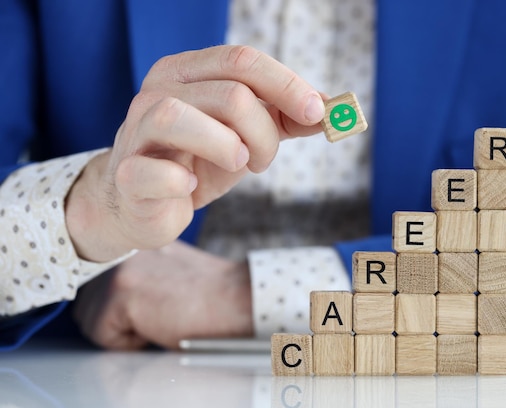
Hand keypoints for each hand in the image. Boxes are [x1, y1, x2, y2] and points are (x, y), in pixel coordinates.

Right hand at [65, 46, 325, 261]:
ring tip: (236, 165)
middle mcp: (158, 91)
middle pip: (230, 94)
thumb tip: (331, 110)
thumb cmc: (198, 161)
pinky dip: (182, 181)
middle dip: (263, 133)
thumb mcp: (246, 134)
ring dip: (227, 148)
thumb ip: (284, 119)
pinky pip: (153, 172)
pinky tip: (191, 187)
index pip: (242, 60)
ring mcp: (137, 130)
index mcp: (188, 72)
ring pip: (181, 118)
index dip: (286, 85)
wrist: (146, 203)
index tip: (318, 112)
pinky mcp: (128, 174)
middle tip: (262, 160)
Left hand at [72, 240, 252, 349]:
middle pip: (86, 303)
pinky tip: (160, 324)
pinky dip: (130, 343)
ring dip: (122, 332)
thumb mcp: (168, 273)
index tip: (149, 309)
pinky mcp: (120, 291)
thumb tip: (113, 300)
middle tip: (157, 315)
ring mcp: (119, 268)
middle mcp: (122, 249)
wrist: (235, 299)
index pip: (98, 286)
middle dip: (115, 322)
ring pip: (89, 321)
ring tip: (159, 318)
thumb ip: (138, 275)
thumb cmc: (211, 295)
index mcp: (135, 243)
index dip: (118, 309)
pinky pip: (102, 335)